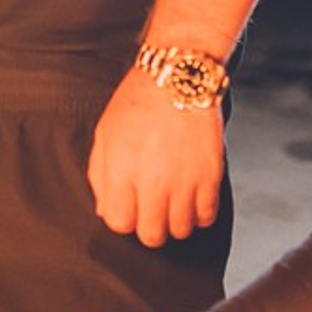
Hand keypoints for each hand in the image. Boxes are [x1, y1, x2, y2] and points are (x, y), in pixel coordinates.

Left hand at [87, 65, 225, 245]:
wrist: (179, 76)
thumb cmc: (138, 102)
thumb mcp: (105, 133)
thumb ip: (100, 176)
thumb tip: (106, 210)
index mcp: (121, 169)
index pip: (119, 223)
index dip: (125, 218)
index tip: (131, 208)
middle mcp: (153, 180)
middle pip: (151, 235)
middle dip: (150, 226)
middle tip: (153, 209)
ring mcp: (184, 180)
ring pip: (181, 230)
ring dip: (176, 220)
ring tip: (174, 201)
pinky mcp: (210, 175)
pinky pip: (207, 216)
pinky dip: (200, 213)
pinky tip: (193, 195)